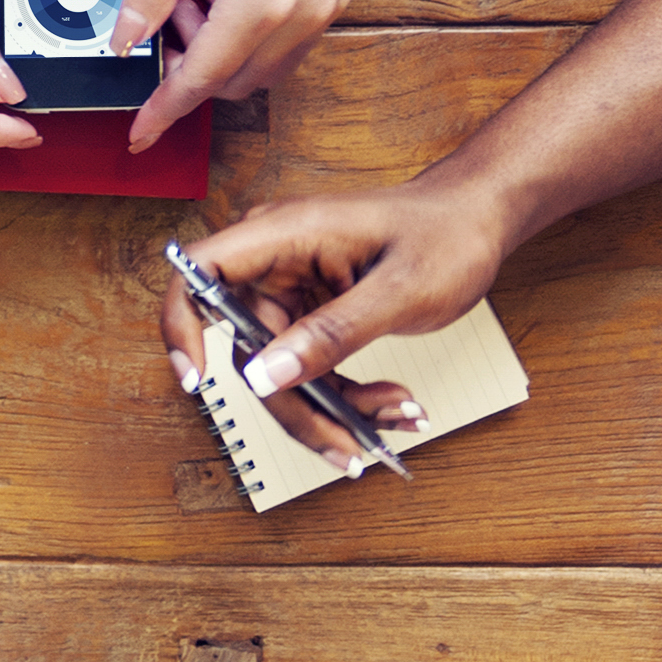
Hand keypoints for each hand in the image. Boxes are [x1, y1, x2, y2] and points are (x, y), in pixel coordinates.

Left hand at [117, 0, 387, 147]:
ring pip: (258, 67)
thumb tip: (125, 35)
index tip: (139, 133)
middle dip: (189, 64)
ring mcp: (324, 7)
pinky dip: (247, 32)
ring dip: (218, 48)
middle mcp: (302, 13)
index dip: (164, 109)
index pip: (202, 77)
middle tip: (171, 7)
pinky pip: (283, 42)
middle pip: (231, 81)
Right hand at [157, 180, 504, 461]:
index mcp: (283, 234)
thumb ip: (330, 335)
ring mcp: (291, 289)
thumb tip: (263, 376)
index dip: (183, 327)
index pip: (198, 274)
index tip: (197, 381)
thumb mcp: (400, 291)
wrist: (478, 217)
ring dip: (332, 407)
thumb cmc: (447, 233)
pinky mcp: (311, 312)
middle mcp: (275, 261)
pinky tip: (390, 405)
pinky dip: (347, 395)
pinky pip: (308, 366)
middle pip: (247, 348)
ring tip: (394, 416)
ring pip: (279, 369)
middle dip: (295, 403)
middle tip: (346, 444)